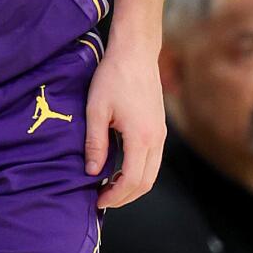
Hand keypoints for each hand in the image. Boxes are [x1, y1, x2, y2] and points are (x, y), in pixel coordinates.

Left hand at [87, 39, 165, 208]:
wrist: (136, 53)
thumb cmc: (113, 77)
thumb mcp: (96, 110)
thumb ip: (94, 143)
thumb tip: (91, 171)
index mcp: (141, 137)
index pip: (131, 180)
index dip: (115, 195)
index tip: (97, 199)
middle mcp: (156, 139)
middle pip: (146, 182)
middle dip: (124, 196)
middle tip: (102, 199)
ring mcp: (161, 134)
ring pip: (152, 173)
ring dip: (132, 185)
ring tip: (109, 186)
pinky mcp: (159, 128)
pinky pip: (153, 160)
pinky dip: (139, 171)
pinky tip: (120, 168)